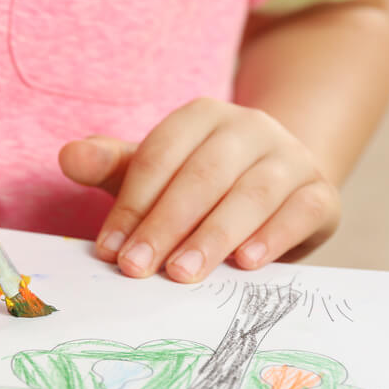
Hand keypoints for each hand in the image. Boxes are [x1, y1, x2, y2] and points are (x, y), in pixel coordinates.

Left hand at [59, 98, 340, 281]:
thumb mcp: (154, 171)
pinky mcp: (321, 191)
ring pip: (252, 193)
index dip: (132, 205)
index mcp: (201, 115)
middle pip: (202, 175)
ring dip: (214, 235)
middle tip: (137, 268)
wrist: (278, 184)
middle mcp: (249, 127)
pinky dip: (274, 235)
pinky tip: (246, 263)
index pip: (159, 157)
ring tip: (183, 273)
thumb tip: (67, 157)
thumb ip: (111, 166)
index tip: (108, 249)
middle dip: (165, 225)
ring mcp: (290, 157)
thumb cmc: (200, 181)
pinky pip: (301, 209)